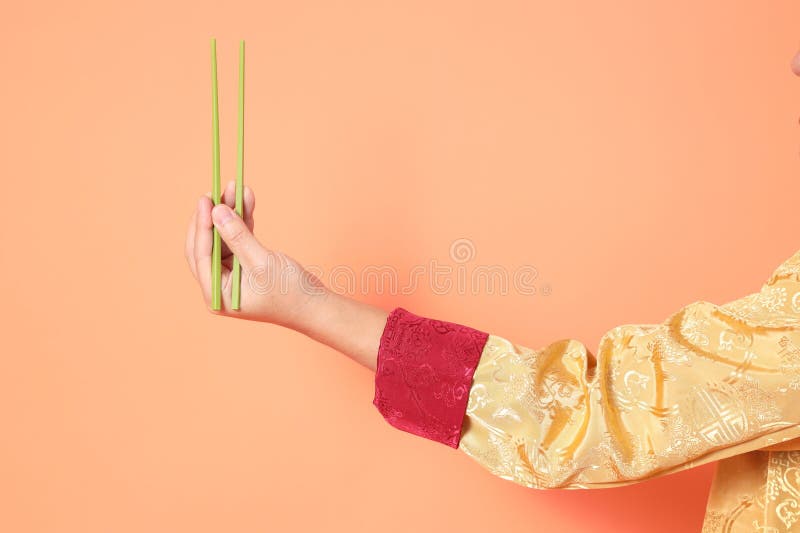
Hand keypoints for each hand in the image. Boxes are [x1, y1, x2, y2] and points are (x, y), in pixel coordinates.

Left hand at [184, 180, 328, 327]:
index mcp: (216, 293)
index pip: (201, 255)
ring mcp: (231, 275)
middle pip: (207, 245)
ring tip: (235, 188)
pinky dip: (242, 221)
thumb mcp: (262, 263)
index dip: (202, 226)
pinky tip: (246, 201)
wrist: (314, 305)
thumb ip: (238, 237)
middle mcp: (219, 285)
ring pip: (223, 238)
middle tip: (215, 192)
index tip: (205, 200)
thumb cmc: (290, 292)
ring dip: (229, 214)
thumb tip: (217, 211)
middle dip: (213, 217)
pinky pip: (237, 239)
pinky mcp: (244, 266)